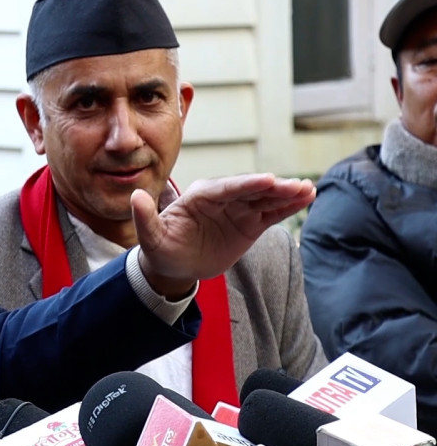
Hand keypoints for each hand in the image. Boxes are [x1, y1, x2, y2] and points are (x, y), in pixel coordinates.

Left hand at [132, 174, 315, 297]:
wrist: (174, 265)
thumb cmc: (160, 248)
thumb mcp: (149, 237)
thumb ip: (144, 217)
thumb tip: (135, 195)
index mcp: (199, 196)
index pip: (227, 188)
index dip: (248, 184)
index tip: (269, 180)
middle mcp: (221, 198)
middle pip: (251, 189)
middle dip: (274, 187)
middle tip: (297, 186)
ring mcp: (237, 209)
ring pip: (265, 198)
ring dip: (287, 194)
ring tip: (309, 190)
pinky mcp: (249, 223)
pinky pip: (271, 212)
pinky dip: (288, 206)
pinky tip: (307, 198)